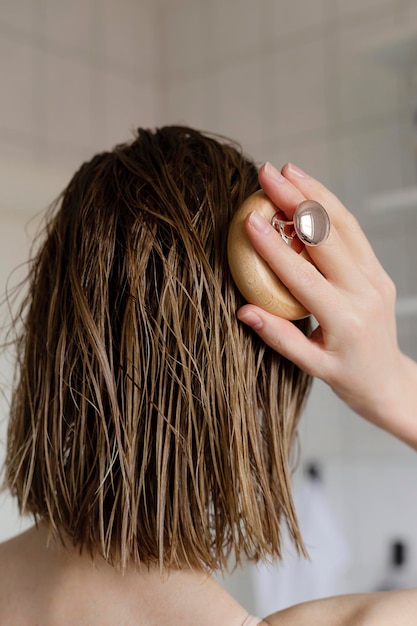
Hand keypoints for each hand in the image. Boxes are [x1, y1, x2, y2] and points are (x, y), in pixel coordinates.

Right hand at [237, 162, 416, 447]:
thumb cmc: (348, 377)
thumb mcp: (311, 367)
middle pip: (325, 237)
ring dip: (315, 193)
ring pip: (344, 225)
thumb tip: (244, 310)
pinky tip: (310, 190)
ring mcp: (375, 277)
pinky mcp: (377, 270)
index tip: (249, 219)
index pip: (301, 275)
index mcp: (344, 319)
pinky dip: (331, 207)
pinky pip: (354, 232)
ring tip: (288, 170)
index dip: (273, 246)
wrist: (389, 380)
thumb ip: (279, 337)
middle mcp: (364, 292)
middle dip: (294, 200)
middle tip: (266, 173)